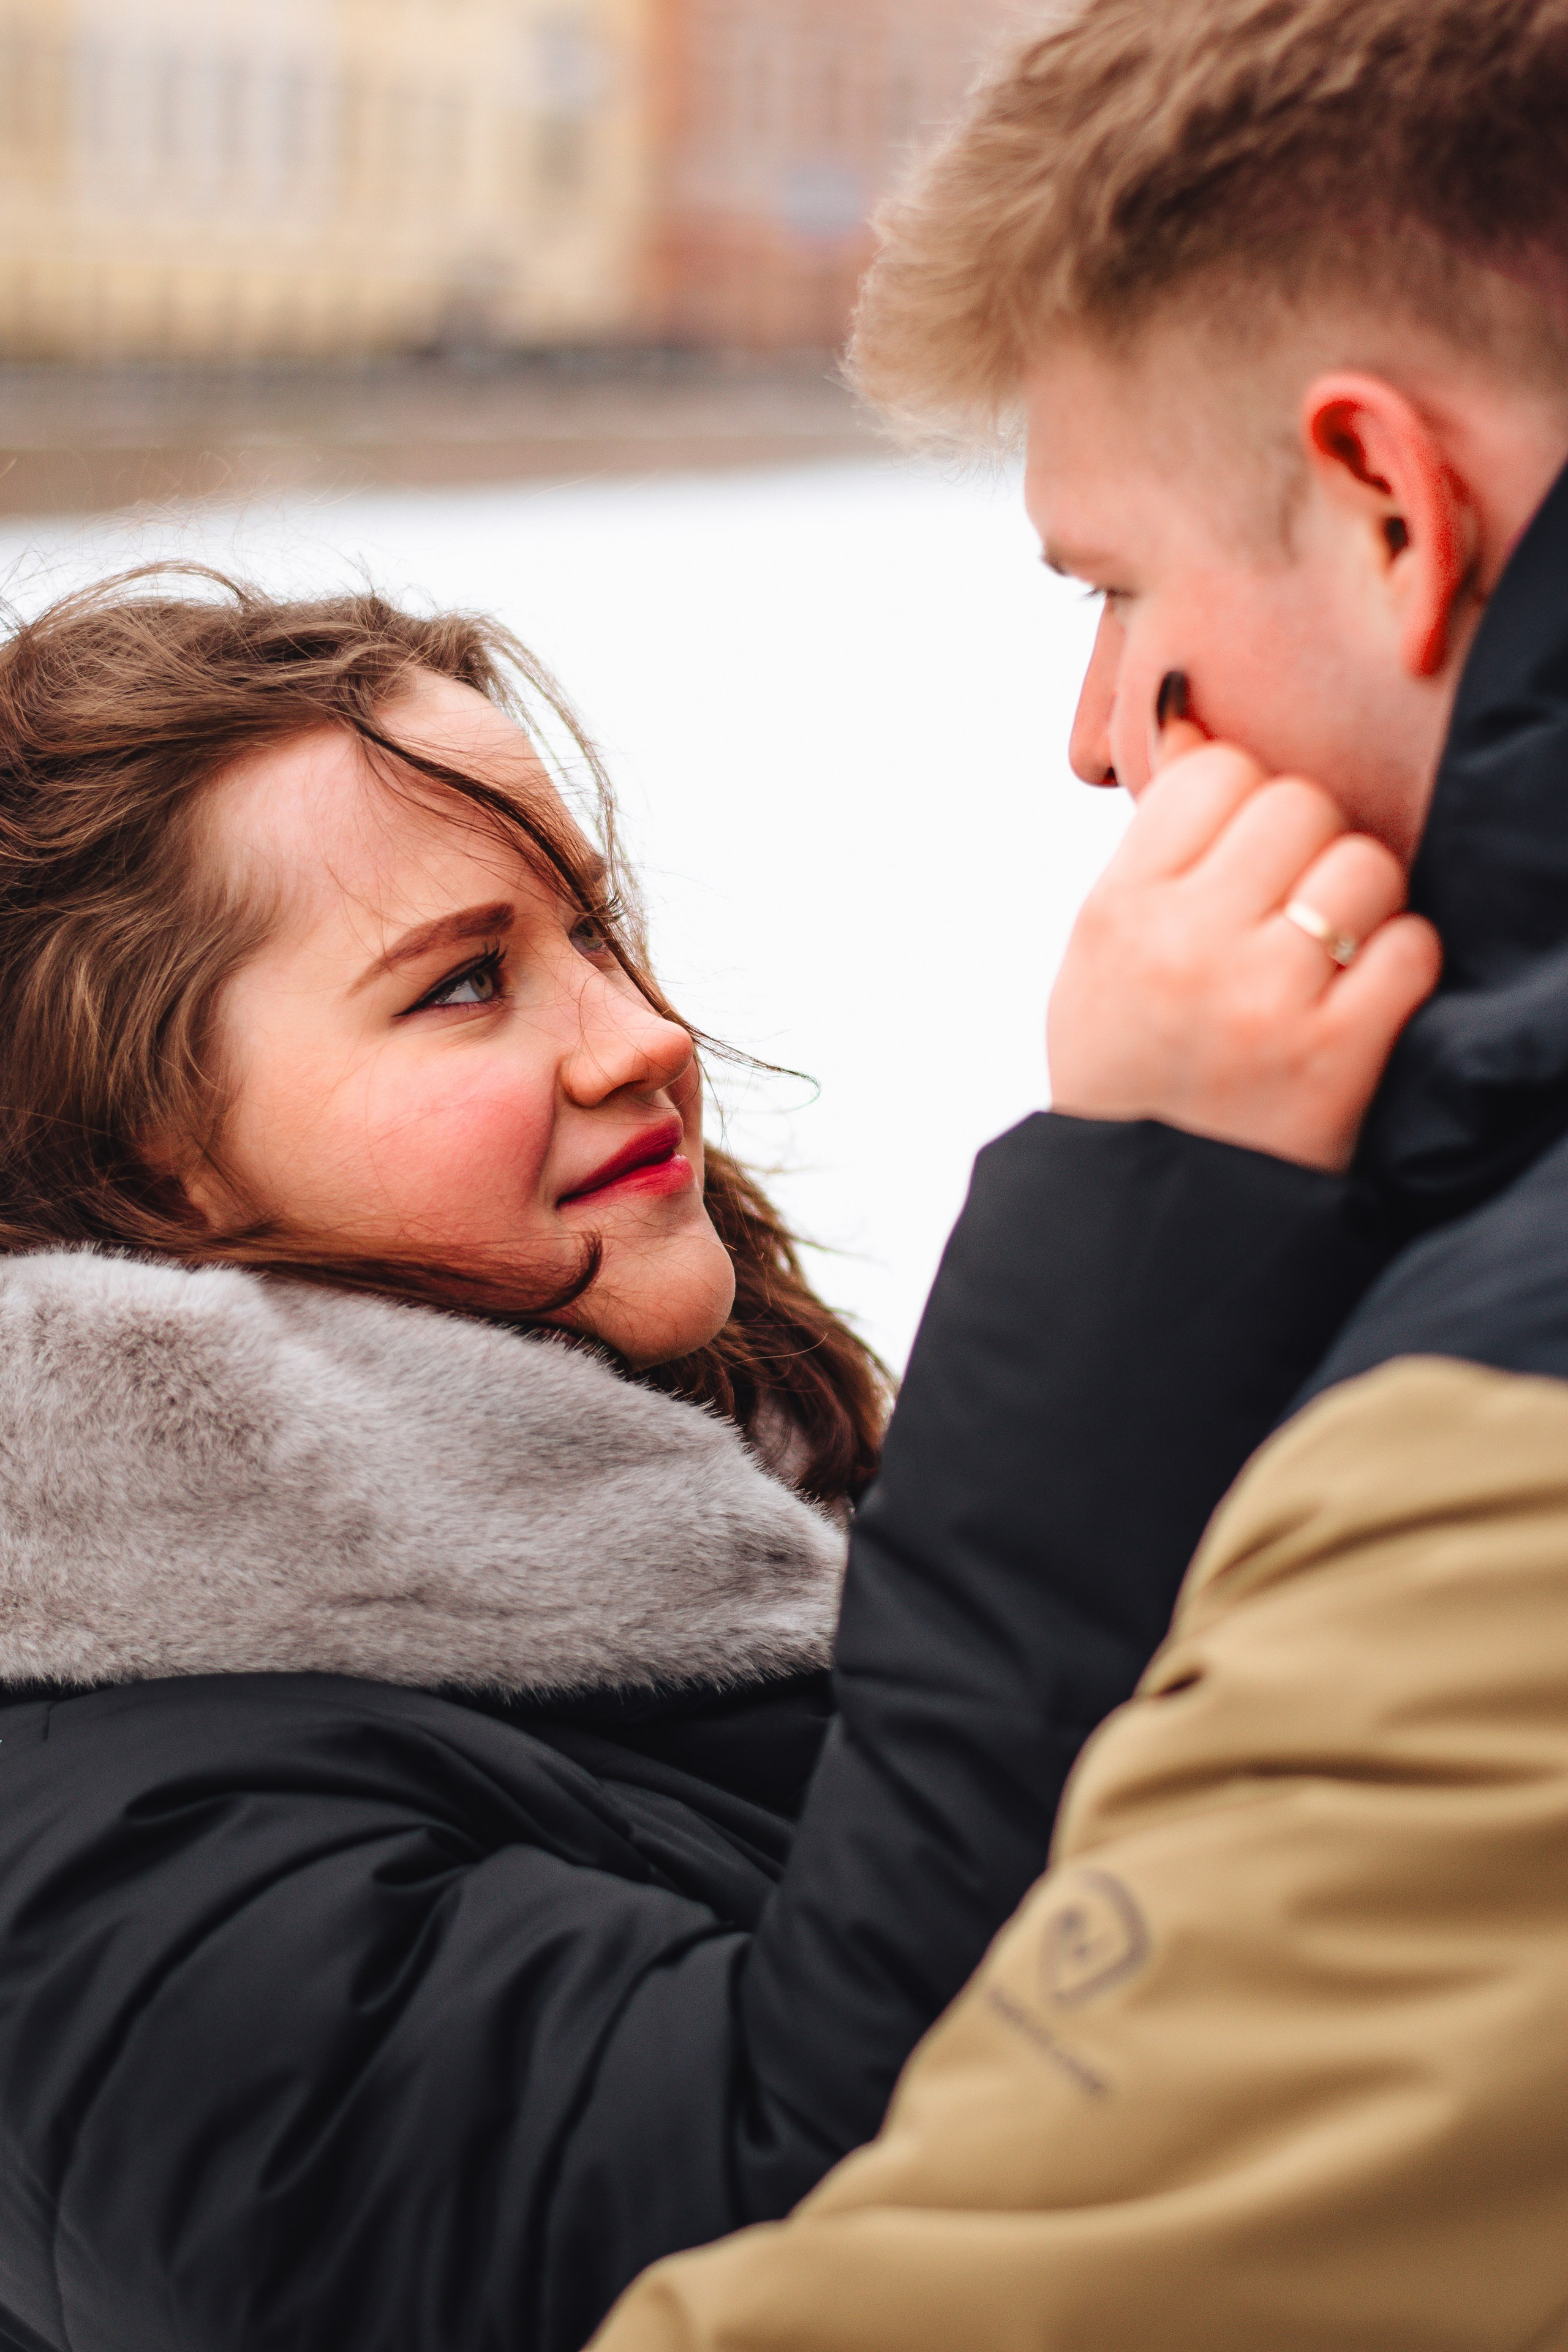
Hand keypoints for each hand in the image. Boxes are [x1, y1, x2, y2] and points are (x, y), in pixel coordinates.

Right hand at [1046, 717, 1440, 1172]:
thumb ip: (1151, 848)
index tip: (1240, 860)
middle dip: (1311, 847)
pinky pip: (1410, 947)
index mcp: (1118, 912)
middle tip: (1293, 909)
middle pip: (1299, 805)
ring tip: (1330, 954)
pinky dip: (1402, 966)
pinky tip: (1365, 998)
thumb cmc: (1131, 1068)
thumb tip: (1193, 716)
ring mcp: (1263, 1003)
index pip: (1217, 772)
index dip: (1244, 805)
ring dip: (1364, 903)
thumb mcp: (1099, 953)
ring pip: (1364, 866)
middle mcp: (1185, 948)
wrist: (1149, 1216)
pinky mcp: (1335, 1059)